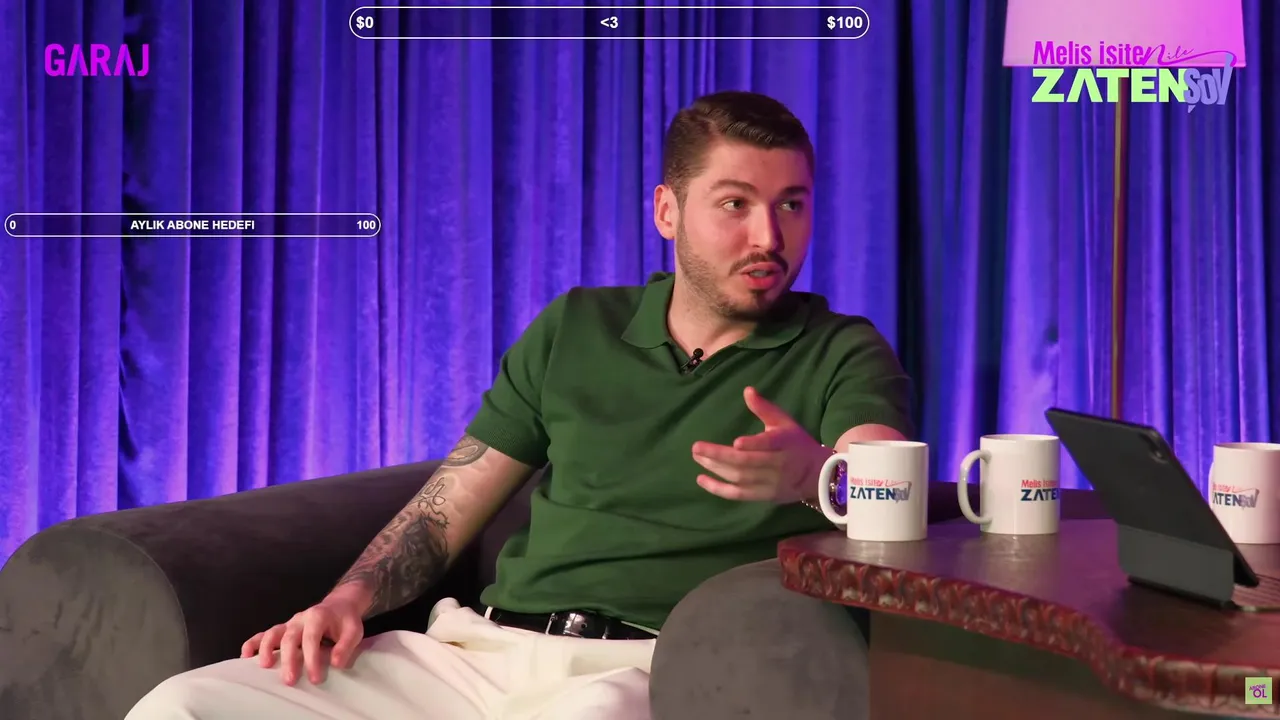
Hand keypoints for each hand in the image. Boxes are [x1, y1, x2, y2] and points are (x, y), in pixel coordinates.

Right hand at [241, 595, 364, 685]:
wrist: (338, 605)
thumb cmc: (345, 620)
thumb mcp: (354, 630)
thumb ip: (345, 646)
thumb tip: (336, 663)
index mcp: (318, 616)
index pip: (311, 638)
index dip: (312, 659)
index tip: (314, 678)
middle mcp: (300, 619)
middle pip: (289, 638)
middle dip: (288, 659)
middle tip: (290, 680)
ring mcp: (289, 623)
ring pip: (273, 633)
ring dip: (266, 649)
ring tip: (264, 666)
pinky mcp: (283, 629)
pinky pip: (264, 634)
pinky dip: (253, 643)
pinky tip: (245, 655)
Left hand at [691, 386, 828, 503]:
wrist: (818, 476)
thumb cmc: (796, 444)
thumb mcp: (785, 423)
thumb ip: (765, 408)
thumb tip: (747, 390)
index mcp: (784, 443)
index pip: (769, 444)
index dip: (753, 444)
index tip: (736, 442)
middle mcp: (778, 465)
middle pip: (747, 463)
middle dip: (720, 456)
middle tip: (696, 447)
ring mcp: (770, 483)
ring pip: (740, 478)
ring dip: (716, 469)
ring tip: (697, 457)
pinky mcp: (763, 496)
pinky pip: (738, 494)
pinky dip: (719, 489)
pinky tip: (701, 479)